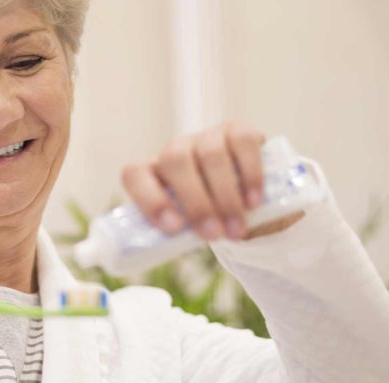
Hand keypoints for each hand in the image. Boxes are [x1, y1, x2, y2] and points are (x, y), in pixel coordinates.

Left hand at [122, 122, 298, 239]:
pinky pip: (242, 144)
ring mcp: (206, 137)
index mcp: (152, 172)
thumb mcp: (189, 227)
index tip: (173, 228)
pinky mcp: (237, 131)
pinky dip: (250, 175)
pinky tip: (254, 202)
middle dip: (196, 202)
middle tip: (214, 234)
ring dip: (225, 196)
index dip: (150, 198)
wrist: (245, 202)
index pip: (135, 174)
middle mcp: (175, 149)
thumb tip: (173, 245)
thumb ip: (180, 232)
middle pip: (175, 161)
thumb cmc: (208, 217)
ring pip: (210, 155)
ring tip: (236, 229)